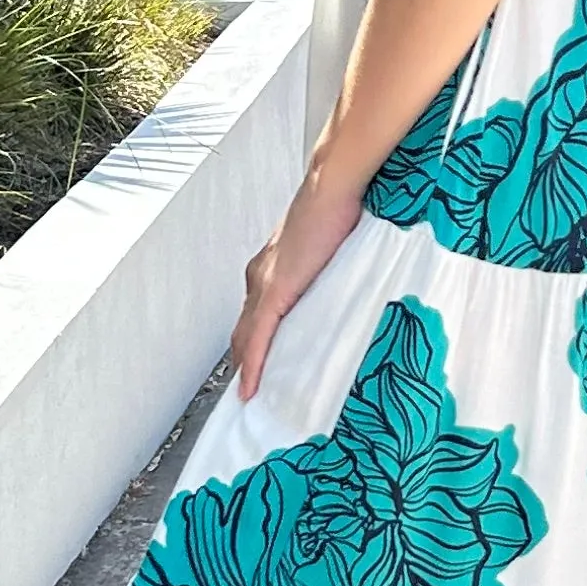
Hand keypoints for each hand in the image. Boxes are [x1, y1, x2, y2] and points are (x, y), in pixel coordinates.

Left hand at [233, 169, 366, 400]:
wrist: (332, 189)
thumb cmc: (337, 210)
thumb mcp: (330, 250)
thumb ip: (327, 272)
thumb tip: (342, 287)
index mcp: (272, 266)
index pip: (256, 313)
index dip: (253, 340)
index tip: (256, 364)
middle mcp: (260, 276)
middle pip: (244, 329)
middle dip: (244, 360)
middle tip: (250, 390)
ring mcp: (263, 284)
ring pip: (246, 337)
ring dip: (246, 368)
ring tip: (251, 397)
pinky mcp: (274, 290)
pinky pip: (258, 337)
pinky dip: (253, 365)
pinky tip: (251, 388)